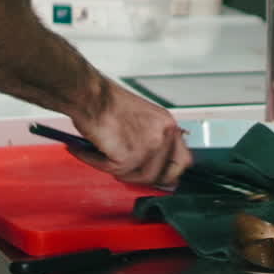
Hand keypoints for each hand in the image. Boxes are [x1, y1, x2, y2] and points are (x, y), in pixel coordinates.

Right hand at [70, 76, 192, 186]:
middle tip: (127, 172)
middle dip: (146, 178)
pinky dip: (97, 162)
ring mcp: (149, 147)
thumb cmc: (108, 102)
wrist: (91, 95)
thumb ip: (152, 141)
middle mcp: (163, 135)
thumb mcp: (143, 119)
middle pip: (166, 175)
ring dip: (119, 171)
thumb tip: (154, 166)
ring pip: (140, 178)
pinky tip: (89, 150)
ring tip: (103, 156)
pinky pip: (114, 171)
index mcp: (168, 125)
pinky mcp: (129, 157)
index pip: (183, 160)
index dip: (170, 172)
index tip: (161, 178)